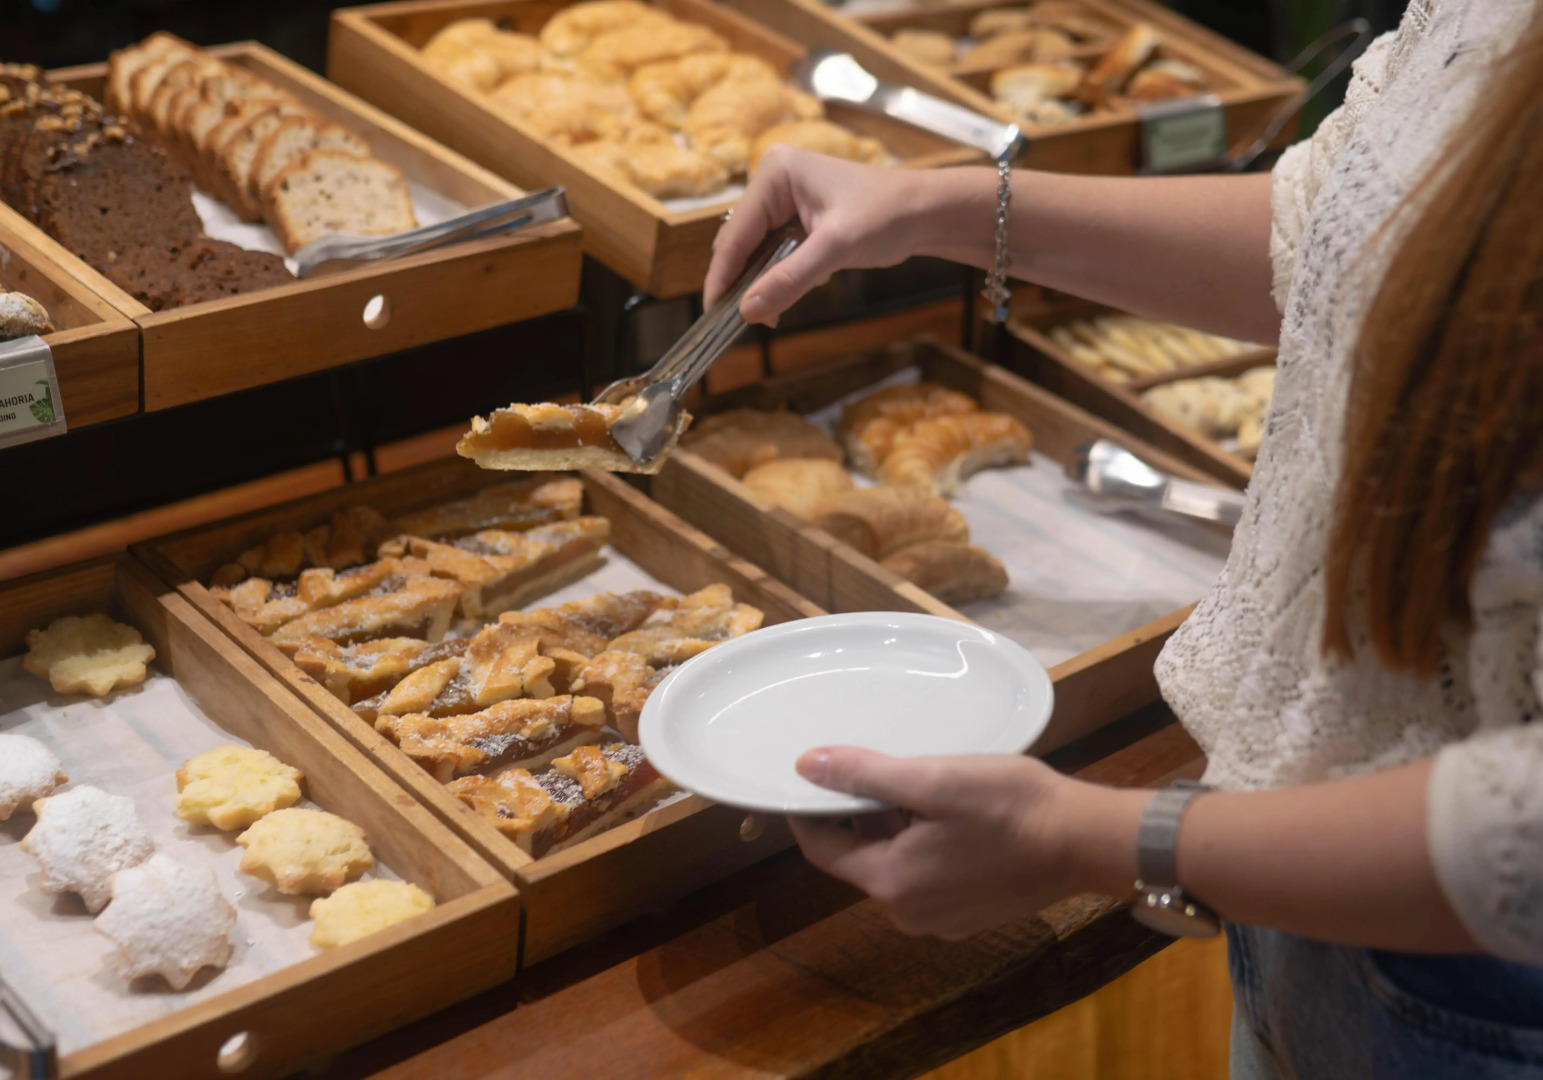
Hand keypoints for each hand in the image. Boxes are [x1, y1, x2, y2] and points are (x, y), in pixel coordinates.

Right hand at [703, 146, 933, 326]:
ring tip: (767, 315)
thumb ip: (789, 279)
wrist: (926, 212)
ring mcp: (785, 199)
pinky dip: (777, 278)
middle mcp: (774, 180)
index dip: (723, 275)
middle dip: (741, 282)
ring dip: (760, 283)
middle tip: (741, 321)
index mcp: (775, 172)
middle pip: (740, 242)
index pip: (736, 232)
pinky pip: (774, 253)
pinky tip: (783, 300)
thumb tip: (748, 311)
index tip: (713, 313)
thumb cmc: (888, 215)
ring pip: (756, 251)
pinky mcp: (798, 217)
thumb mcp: (835, 248)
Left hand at [788, 747, 1143, 939]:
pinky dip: (926, 844)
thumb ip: (865, 775)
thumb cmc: (1009, 806)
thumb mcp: (932, 779)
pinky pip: (928, 875)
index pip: (823, 847)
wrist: (1085, 841)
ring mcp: (942, 918)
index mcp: (890, 882)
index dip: (811, 808)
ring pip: (896, 863)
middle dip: (863, 811)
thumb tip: (805, 767)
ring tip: (922, 784)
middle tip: (882, 766)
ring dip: (897, 826)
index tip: (812, 772)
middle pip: (861, 855)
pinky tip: (953, 814)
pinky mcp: (970, 914)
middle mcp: (908, 911)